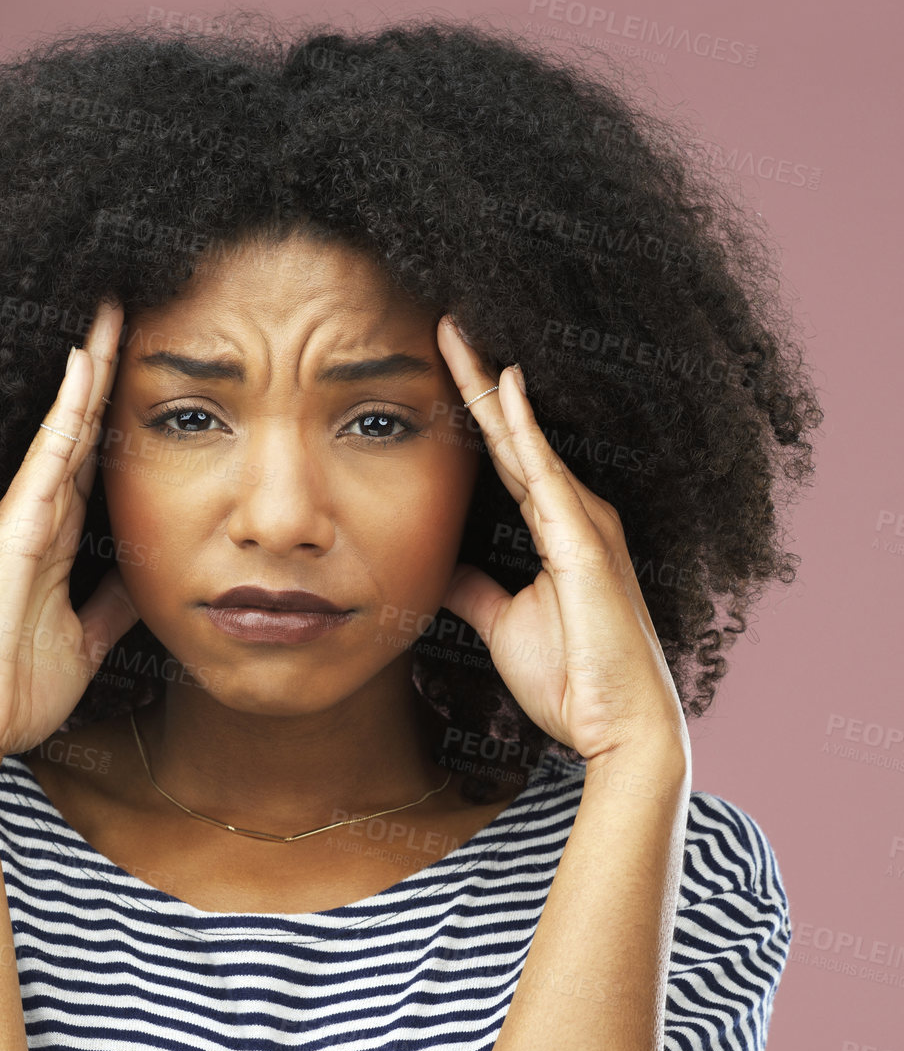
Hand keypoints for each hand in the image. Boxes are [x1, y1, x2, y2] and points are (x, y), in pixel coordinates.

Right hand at [0, 299, 138, 767]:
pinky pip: (46, 460)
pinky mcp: (12, 533)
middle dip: (103, 368)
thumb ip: (112, 604)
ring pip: (63, 428)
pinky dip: (66, 412)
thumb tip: (145, 580)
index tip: (146, 362)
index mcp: (56, 540)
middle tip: (129, 305)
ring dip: (88, 369)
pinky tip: (84, 364)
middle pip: (79, 427)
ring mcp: (22, 520)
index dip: (117, 410)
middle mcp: (36, 518)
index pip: (94, 458)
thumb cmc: (17, 688)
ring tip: (111, 308)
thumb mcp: (87, 639)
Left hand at [436, 316, 687, 763]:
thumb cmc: (569, 680)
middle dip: (477, 379)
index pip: (503, 455)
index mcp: (555, 528)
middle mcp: (573, 513)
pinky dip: (524, 429)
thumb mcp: (500, 624)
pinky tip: (505, 384)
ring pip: (527, 440)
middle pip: (513, 434)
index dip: (471, 410)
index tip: (438, 363)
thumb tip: (435, 568)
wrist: (615, 730)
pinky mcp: (585, 544)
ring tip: (459, 333)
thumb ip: (472, 590)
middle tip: (443, 321)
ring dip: (492, 386)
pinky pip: (548, 473)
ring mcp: (583, 523)